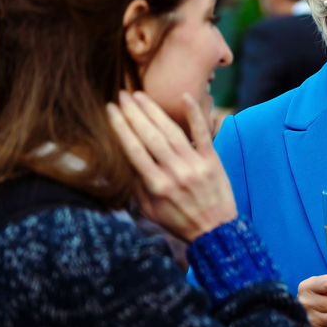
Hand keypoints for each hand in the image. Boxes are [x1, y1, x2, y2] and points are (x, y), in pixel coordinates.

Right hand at [107, 90, 237, 240]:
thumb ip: (137, 185)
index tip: (110, 110)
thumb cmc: (179, 220)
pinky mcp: (212, 160)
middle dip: (133, 113)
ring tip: (140, 95)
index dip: (120, 127)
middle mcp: (174, 172)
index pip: (133, 149)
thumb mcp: (149, 210)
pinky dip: (195, 115)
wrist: (216, 231)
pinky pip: (203, 134)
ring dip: (154, 111)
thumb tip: (124, 159)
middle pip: (149, 136)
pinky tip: (186, 97)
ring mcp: (194, 165)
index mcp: (156, 185)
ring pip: (171, 132)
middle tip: (122, 95)